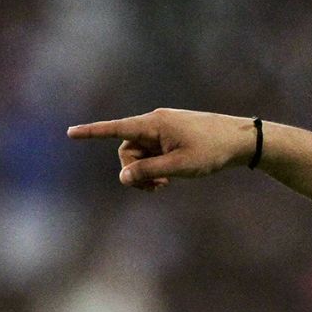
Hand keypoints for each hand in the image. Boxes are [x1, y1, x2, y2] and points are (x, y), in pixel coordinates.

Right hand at [67, 108, 257, 190]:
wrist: (242, 140)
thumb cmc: (212, 151)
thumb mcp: (179, 167)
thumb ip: (149, 172)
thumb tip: (123, 177)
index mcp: (154, 124)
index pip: (116, 129)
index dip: (92, 133)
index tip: (70, 133)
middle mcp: (155, 122)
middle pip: (128, 150)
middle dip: (135, 172)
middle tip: (155, 189)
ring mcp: (164, 128)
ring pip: (141, 154)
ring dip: (147, 173)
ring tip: (165, 186)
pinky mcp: (173, 135)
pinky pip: (154, 152)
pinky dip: (156, 167)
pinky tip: (169, 180)